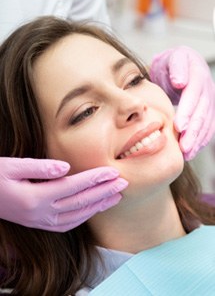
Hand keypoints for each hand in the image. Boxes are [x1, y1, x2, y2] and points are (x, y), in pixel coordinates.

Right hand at [0, 157, 127, 231]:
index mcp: (34, 197)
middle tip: (123, 184)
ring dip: (99, 206)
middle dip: (104, 192)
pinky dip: (85, 216)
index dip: (95, 179)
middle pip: (80, 202)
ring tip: (116, 196)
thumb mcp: (12, 166)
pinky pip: (68, 224)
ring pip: (77, 216)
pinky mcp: (40, 224)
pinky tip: (95, 209)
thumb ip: (40, 167)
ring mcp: (40, 221)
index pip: (73, 186)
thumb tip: (66, 168)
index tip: (113, 172)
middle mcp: (40, 213)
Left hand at [150, 46, 214, 159]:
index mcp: (198, 74)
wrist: (181, 65)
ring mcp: (210, 101)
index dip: (187, 111)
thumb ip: (177, 67)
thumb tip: (180, 82)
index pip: (193, 95)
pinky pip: (208, 127)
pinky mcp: (209, 111)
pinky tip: (192, 151)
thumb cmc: (172, 64)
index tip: (179, 126)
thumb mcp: (172, 58)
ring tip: (187, 153)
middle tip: (183, 147)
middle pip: (202, 112)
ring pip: (206, 122)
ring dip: (197, 140)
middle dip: (193, 131)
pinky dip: (201, 140)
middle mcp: (207, 89)